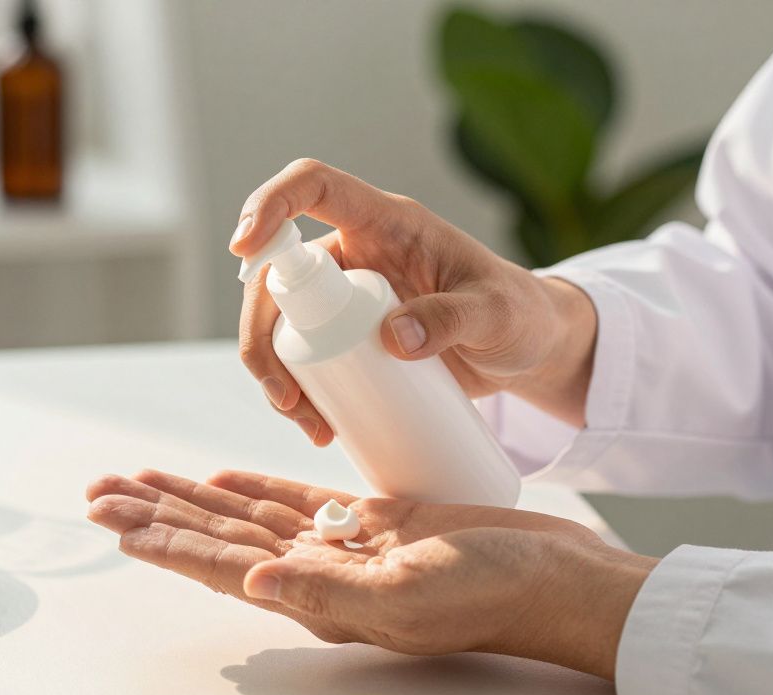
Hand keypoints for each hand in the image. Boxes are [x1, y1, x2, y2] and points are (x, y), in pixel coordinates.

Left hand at [87, 469, 656, 679]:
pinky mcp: (369, 522)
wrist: (550, 577)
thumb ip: (326, 594)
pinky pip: (294, 501)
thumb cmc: (490, 594)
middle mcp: (317, 575)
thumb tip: (251, 583)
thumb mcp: (407, 597)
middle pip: (218, 537)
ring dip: (190, 499)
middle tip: (102, 491)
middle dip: (157, 512)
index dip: (166, 541)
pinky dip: (252, 489)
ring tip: (139, 481)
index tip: (117, 520)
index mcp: (317, 597)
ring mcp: (341, 548)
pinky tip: (218, 481)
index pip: (221, 564)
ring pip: (246, 517)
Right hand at [230, 158, 596, 441]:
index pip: (313, 186)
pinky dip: (298, 395)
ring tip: (309, 423)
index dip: (271, 205)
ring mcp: (346, 300)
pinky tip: (320, 428)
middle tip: (285, 395)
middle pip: (278, 275)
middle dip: (262, 334)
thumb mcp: (497, 314)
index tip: (244, 248)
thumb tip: (393, 339)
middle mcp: (354, 254)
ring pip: (280, 325)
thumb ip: (454, 317)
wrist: (528, 351)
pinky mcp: (348, 341)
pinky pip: (303, 360)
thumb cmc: (518, 314)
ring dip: (275, 374)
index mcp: (385, 223)